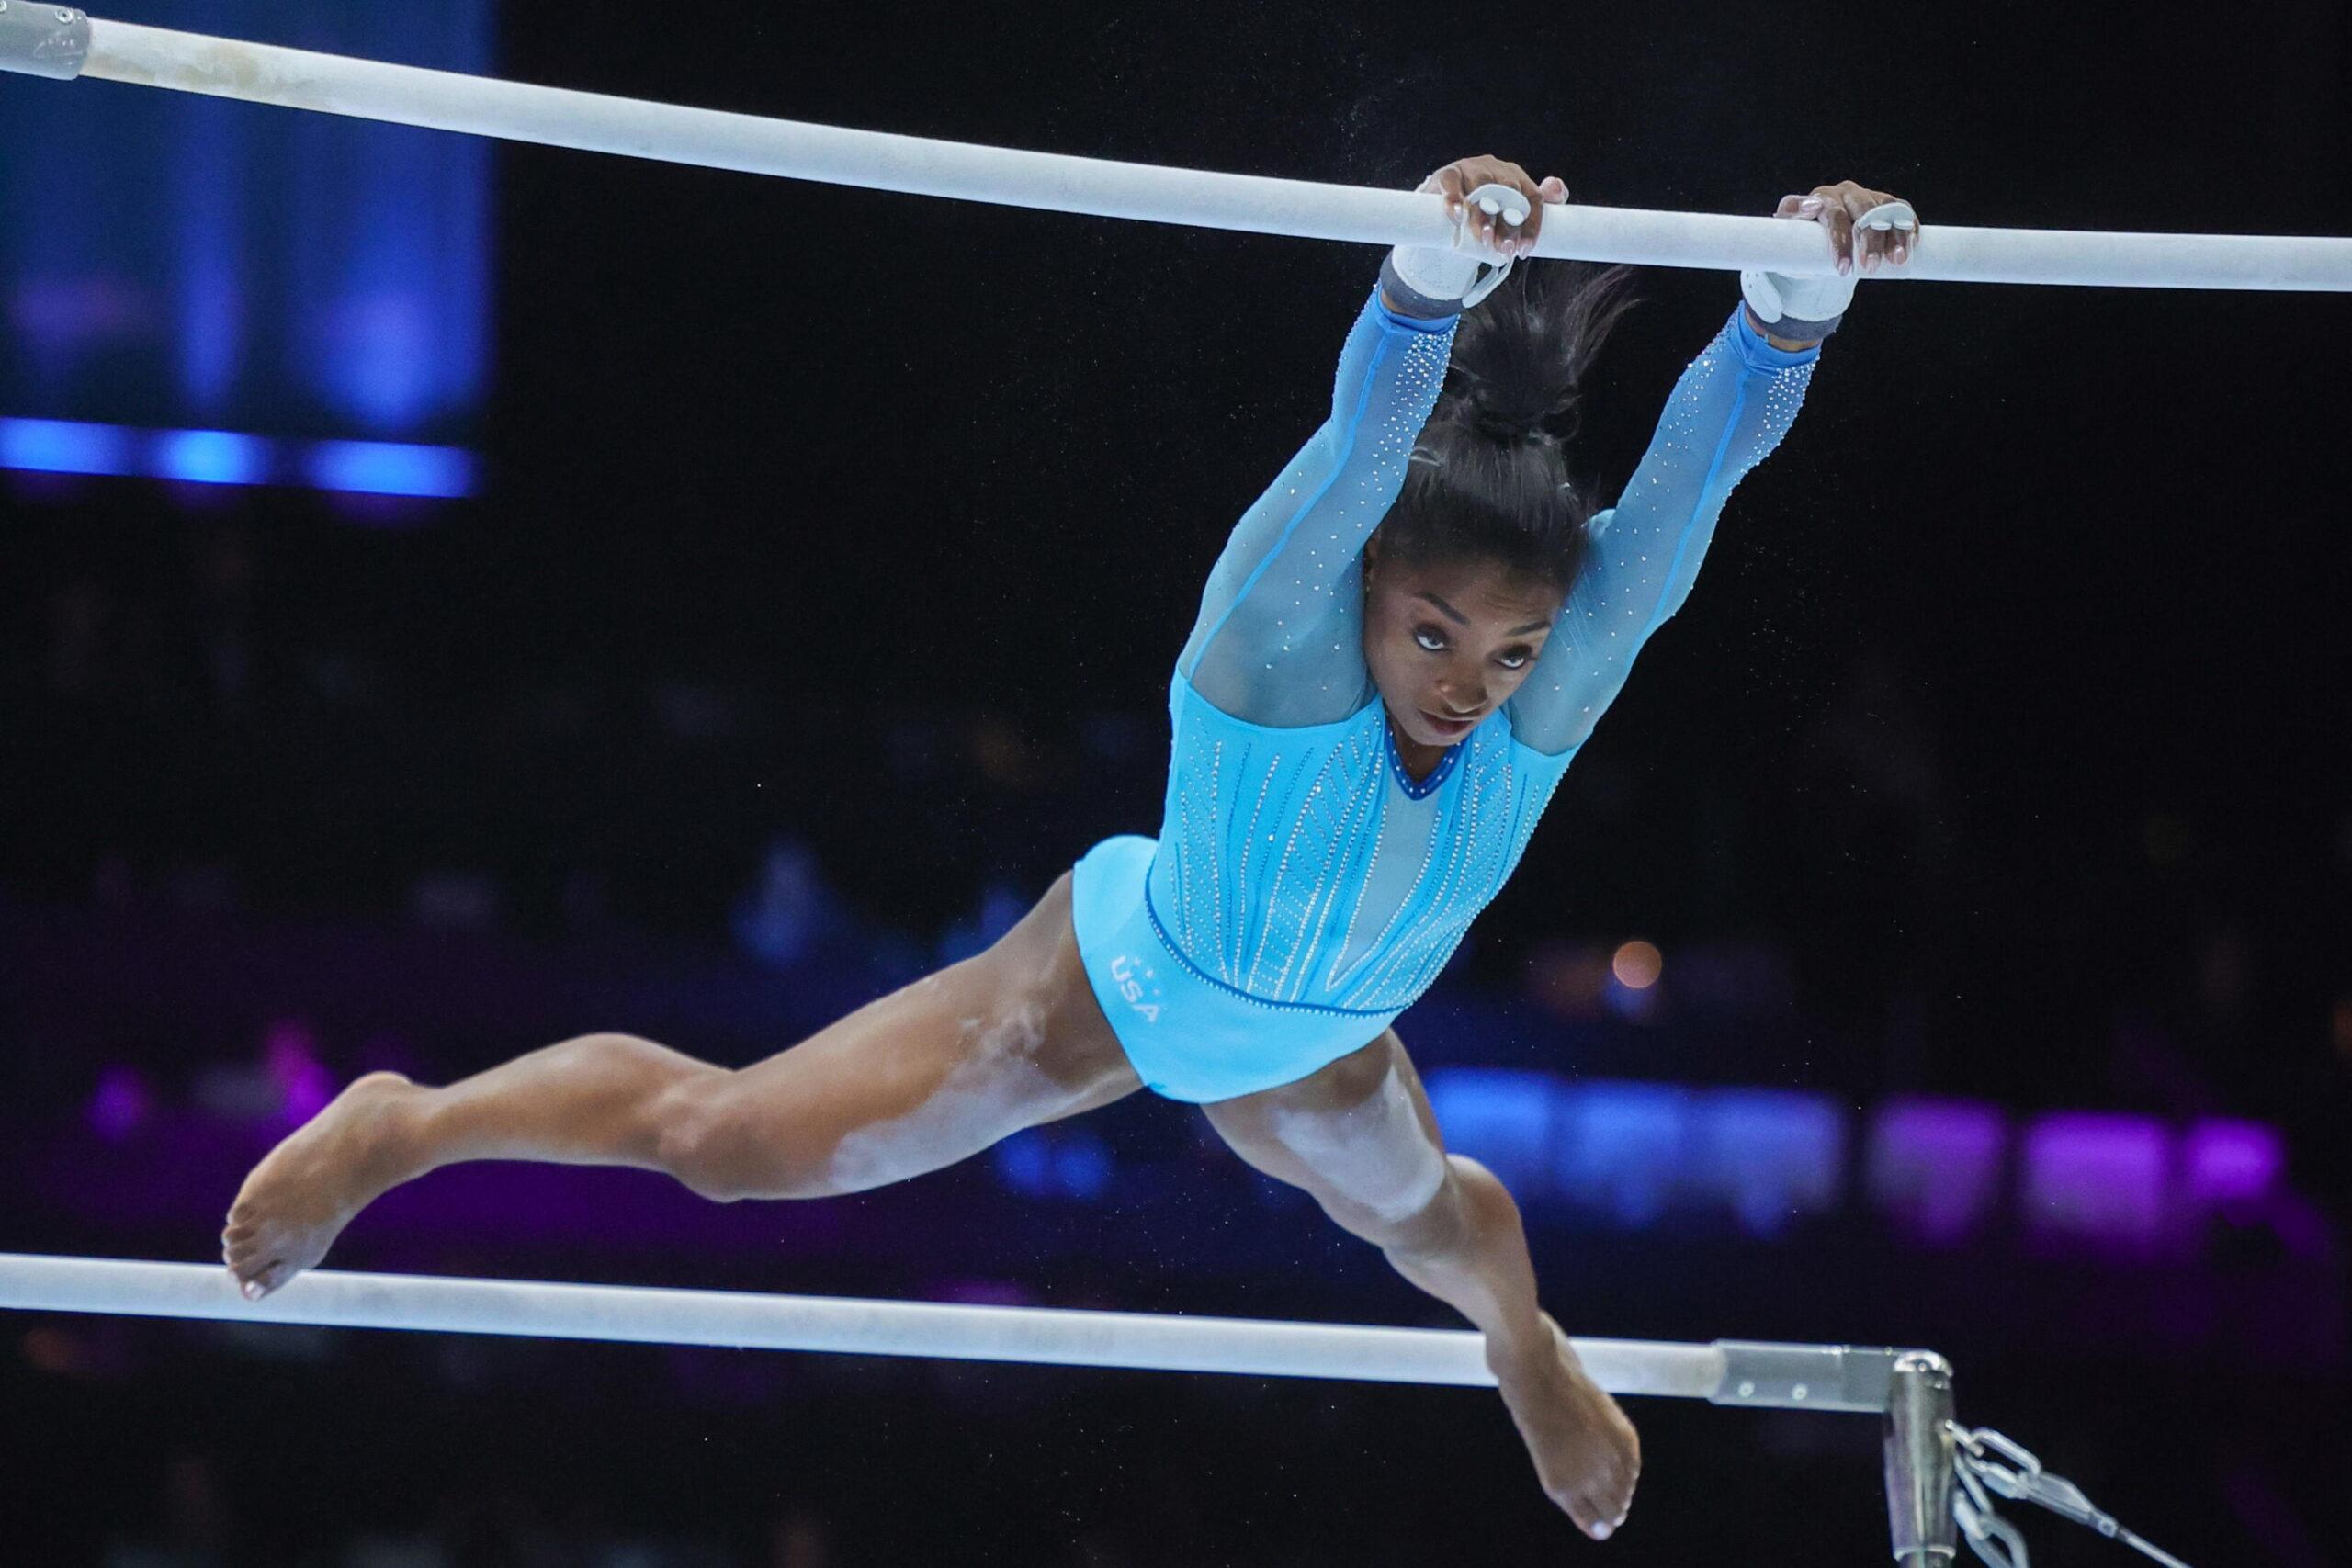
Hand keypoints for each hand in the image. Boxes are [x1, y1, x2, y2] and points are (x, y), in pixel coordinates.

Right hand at [1419, 156, 1569, 257]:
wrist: (1445, 208)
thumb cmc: (1484, 212)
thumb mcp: (1510, 213)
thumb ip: (1534, 208)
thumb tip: (1559, 189)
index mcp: (1516, 178)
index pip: (1532, 197)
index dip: (1531, 225)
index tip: (1524, 251)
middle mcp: (1496, 169)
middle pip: (1508, 193)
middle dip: (1508, 224)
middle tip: (1505, 251)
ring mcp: (1472, 168)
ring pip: (1482, 187)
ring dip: (1484, 216)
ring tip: (1485, 240)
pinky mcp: (1449, 173)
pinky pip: (1452, 182)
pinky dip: (1454, 199)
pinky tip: (1458, 217)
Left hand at [1774, 179, 1920, 274]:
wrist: (1821, 249)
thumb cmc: (1803, 246)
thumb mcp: (1789, 240)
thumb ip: (1788, 224)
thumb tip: (1810, 207)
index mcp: (1822, 198)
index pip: (1834, 215)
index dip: (1840, 241)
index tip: (1843, 269)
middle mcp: (1847, 193)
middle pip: (1864, 212)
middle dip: (1869, 241)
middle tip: (1870, 268)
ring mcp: (1868, 196)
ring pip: (1886, 210)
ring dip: (1894, 235)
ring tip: (1897, 260)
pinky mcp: (1886, 204)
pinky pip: (1902, 210)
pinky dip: (1908, 226)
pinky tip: (1912, 244)